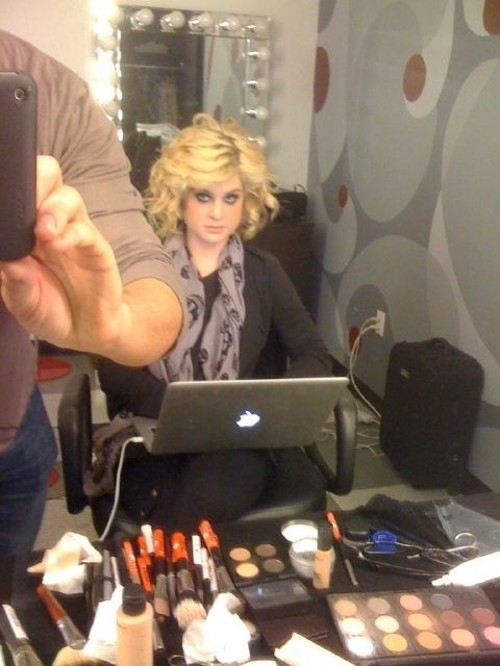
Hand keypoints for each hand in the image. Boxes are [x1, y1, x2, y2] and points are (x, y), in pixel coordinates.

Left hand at [0, 156, 130, 355]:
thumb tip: (8, 260)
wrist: (87, 332)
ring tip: (42, 231)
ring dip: (52, 208)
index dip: (13, 185)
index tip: (3, 200)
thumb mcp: (23, 303)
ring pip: (68, 196)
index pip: (21, 189)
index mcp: (25, 229)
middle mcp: (50, 223)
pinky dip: (70, 233)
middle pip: (47, 176)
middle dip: (34, 179)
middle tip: (22, 203)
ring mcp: (75, 233)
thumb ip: (15, 284)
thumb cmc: (51, 311)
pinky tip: (59, 245)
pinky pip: (85, 230)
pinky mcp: (97, 248)